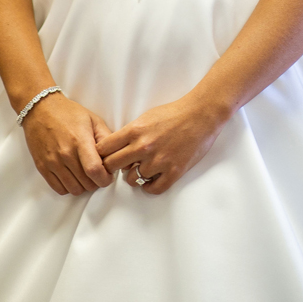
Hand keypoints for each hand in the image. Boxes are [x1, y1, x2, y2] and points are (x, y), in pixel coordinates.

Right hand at [21, 92, 113, 194]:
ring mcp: (52, 162)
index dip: (105, 178)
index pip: (94, 170)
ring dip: (83, 186)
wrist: (41, 110)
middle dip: (96, 182)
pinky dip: (69, 187)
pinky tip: (73, 177)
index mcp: (80, 141)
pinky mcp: (42, 167)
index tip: (108, 176)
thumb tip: (115, 154)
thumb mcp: (93, 120)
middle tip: (98, 173)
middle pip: (86, 183)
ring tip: (86, 175)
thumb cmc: (69, 113)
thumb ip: (106, 137)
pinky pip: (59, 189)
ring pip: (73, 189)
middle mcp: (65, 154)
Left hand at [96, 94, 226, 194]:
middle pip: (112, 166)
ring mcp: (158, 161)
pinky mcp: (173, 171)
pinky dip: (149, 186)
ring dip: (134, 176)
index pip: (103, 149)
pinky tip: (152, 179)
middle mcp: (143, 147)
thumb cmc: (174, 113)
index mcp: (135, 131)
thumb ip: (130, 133)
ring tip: (141, 170)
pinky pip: (153, 189)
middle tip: (118, 168)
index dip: (101, 154)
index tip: (104, 157)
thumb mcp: (146, 117)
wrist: (201, 114)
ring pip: (132, 180)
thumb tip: (116, 149)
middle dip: (112, 168)